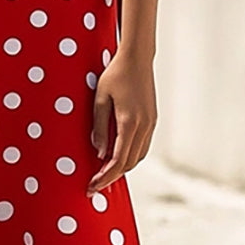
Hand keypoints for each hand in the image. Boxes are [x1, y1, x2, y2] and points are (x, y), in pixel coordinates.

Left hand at [87, 51, 157, 193]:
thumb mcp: (100, 98)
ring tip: (104, 173)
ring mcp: (151, 124)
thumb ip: (100, 127)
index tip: (92, 186)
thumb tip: (99, 152)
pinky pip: (142, 146)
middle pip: (129, 163)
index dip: (104, 177)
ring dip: (122, 168)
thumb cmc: (115, 74)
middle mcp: (144, 126)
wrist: (137, 58)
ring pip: (138, 157)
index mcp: (129, 122)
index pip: (117, 160)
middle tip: (95, 185)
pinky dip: (130, 156)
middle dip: (112, 177)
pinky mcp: (152, 120)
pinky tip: (117, 156)